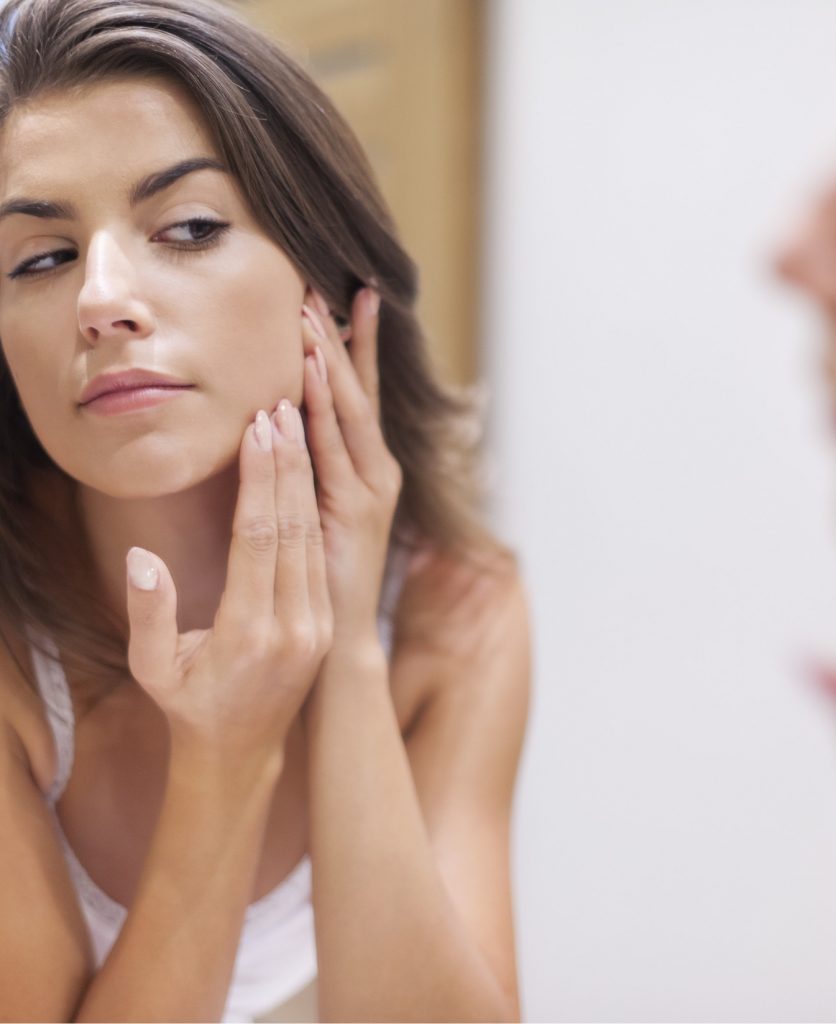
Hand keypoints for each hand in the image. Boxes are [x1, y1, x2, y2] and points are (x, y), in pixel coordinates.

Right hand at [123, 403, 332, 758]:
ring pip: (313, 536)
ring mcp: (316, 624)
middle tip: (282, 405)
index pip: (259, 538)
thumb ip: (149, 614)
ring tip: (296, 425)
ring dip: (305, 478)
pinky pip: (319, 554)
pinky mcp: (325, 622)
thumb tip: (141, 557)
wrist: (241, 753)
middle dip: (288, 462)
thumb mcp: (153, 670)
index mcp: (250, 632)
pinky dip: (313, 508)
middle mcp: (294, 625)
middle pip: (293, 527)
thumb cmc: (189, 706)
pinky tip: (305, 472)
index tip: (260, 430)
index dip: (261, 480)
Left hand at [299, 287, 401, 647]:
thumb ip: (306, 475)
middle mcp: (377, 471)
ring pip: (349, 410)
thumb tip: (279, 429)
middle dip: (342, 337)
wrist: (336, 645)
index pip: (356, 397)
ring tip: (312, 311)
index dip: (350, 347)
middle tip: (325, 283)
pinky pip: (335, 447)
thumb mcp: (314, 517)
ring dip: (329, 358)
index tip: (339, 297)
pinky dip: (323, 406)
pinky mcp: (358, 510)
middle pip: (358, 392)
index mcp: (366, 470)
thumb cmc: (319, 582)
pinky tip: (306, 370)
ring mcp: (372, 489)